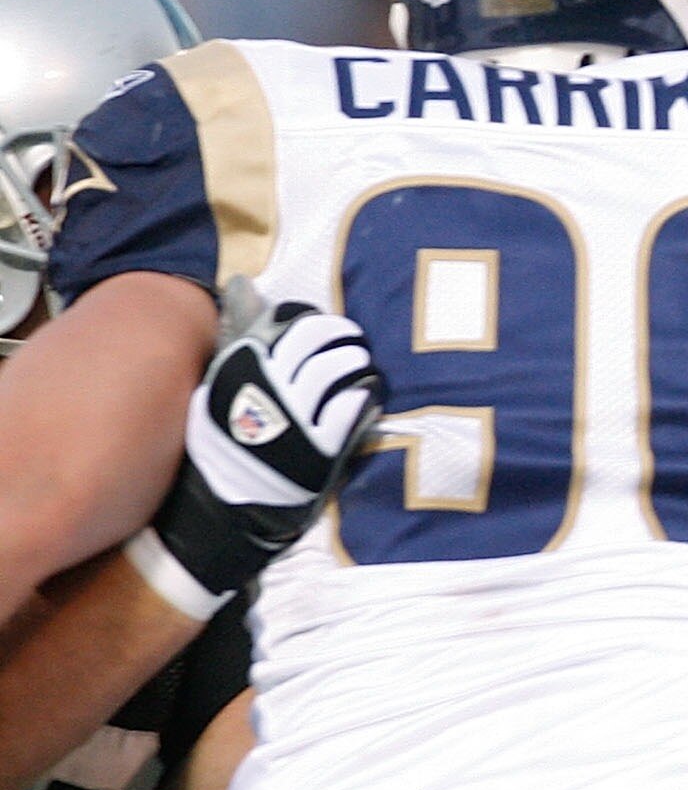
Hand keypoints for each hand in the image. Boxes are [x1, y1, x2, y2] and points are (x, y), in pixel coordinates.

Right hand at [128, 280, 383, 619]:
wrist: (224, 505)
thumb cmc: (224, 441)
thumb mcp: (218, 385)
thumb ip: (238, 336)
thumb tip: (242, 284)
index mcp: (240, 367)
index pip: (287, 323)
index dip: (312, 321)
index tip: (321, 328)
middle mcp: (265, 385)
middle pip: (317, 339)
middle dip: (341, 335)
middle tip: (351, 340)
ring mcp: (292, 416)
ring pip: (337, 369)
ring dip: (356, 361)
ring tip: (360, 365)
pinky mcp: (317, 447)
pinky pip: (350, 409)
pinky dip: (364, 396)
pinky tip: (367, 396)